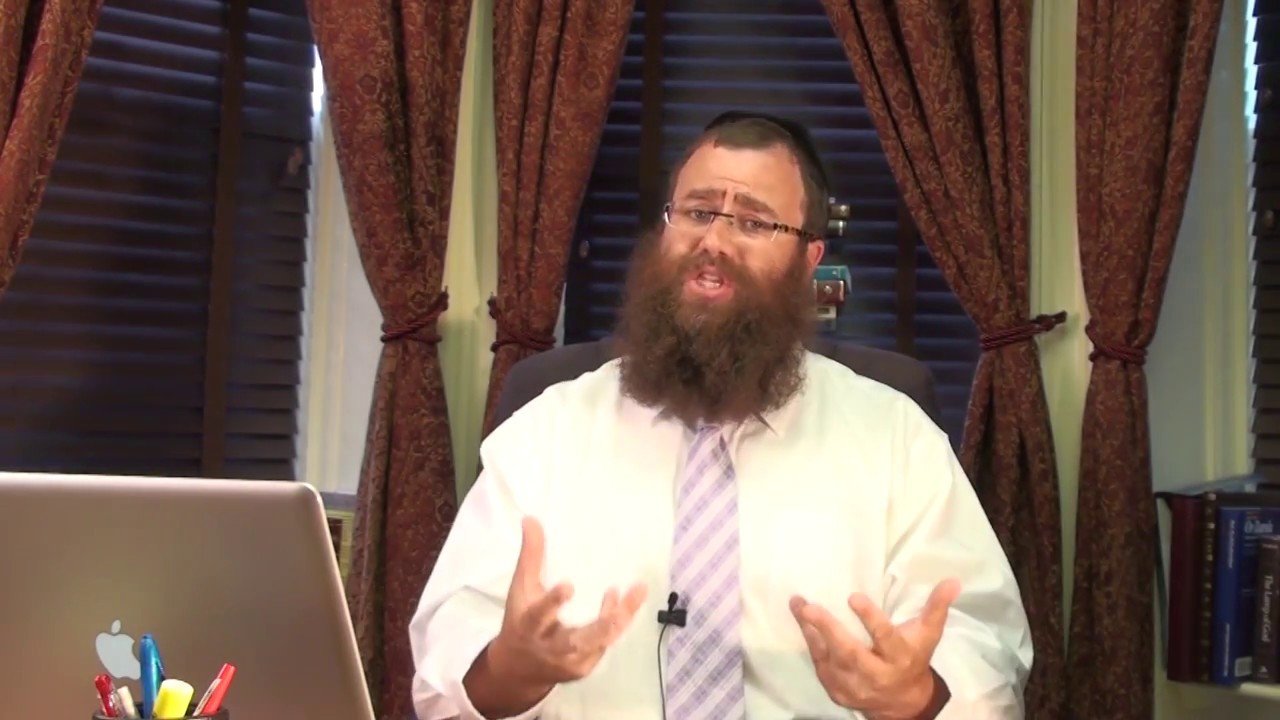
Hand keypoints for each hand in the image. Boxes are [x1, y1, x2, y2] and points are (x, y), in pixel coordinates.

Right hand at [487, 517, 647, 692]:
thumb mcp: (521, 589)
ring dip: (619, 617)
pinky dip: (618, 619)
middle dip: (599, 627)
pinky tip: (626, 599)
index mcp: (528, 627)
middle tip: (618, 609)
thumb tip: (531, 518)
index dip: (552, 603)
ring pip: (599, 641)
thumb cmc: (521, 620)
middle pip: (576, 641)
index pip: (538, 617)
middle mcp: (550, 648)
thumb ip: (530, 556)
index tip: (568, 586)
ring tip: (637, 590)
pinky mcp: (585, 665)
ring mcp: (570, 660)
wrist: (520, 668)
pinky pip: (606, 641)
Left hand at [790, 579, 959, 719]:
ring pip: (829, 659)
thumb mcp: (927, 634)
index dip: (869, 619)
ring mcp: (854, 686)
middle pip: (850, 653)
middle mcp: (876, 674)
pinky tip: (803, 623)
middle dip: (829, 630)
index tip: (853, 597)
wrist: (902, 702)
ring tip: (799, 605)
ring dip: (811, 632)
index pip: (885, 638)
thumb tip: (952, 581)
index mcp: (899, 658)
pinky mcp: (838, 691)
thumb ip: (936, 607)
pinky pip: (820, 666)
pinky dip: (811, 644)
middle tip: (810, 606)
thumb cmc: (913, 658)